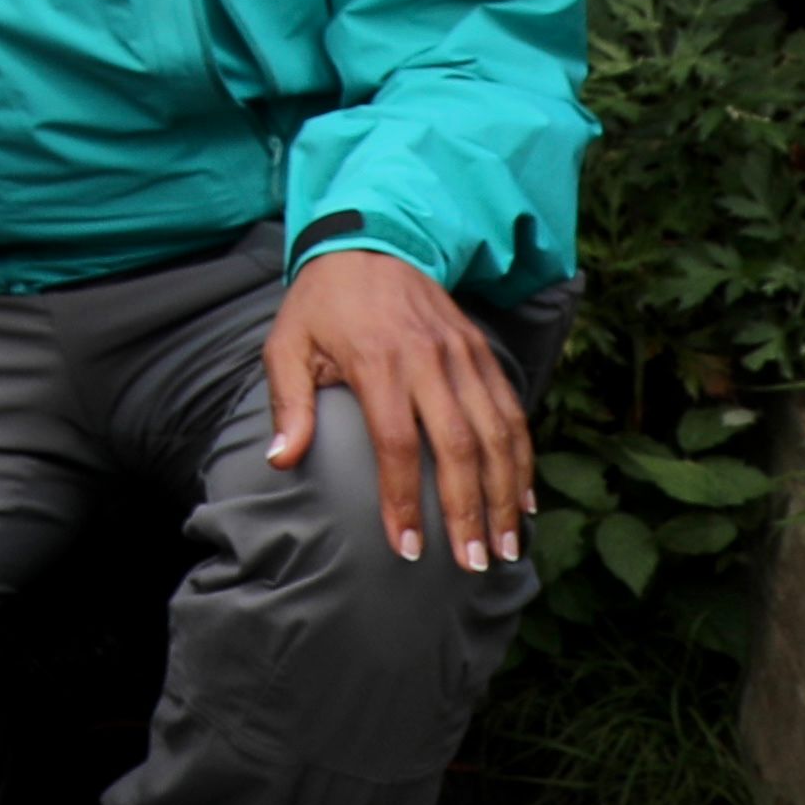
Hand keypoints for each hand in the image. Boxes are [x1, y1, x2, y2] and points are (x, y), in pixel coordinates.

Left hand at [263, 242, 531, 565]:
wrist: (372, 241)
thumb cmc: (322, 304)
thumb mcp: (287, 344)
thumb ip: (288, 404)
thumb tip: (280, 461)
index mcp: (377, 362)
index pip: (396, 445)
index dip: (403, 501)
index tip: (407, 549)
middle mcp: (428, 360)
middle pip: (459, 448)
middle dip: (468, 511)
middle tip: (473, 564)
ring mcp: (462, 355)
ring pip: (497, 434)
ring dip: (505, 494)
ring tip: (506, 547)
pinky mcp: (482, 351)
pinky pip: (511, 411)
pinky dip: (522, 458)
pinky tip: (523, 499)